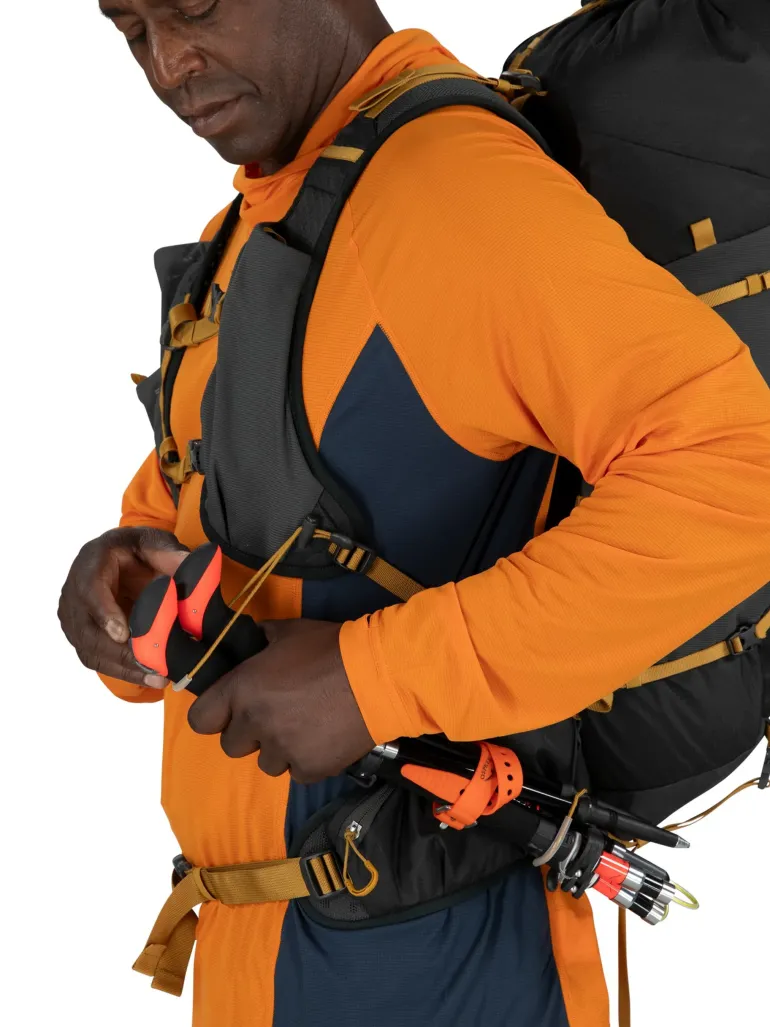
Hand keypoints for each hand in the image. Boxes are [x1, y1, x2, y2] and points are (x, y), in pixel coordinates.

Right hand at [58, 527, 188, 687]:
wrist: (121, 560)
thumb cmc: (136, 549)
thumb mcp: (154, 541)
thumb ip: (169, 553)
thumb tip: (189, 566)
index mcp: (90, 561)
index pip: (89, 589)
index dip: (103, 613)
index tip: (121, 634)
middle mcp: (74, 591)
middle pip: (87, 629)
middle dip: (120, 652)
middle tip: (153, 666)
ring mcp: (74, 616)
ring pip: (91, 650)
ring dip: (124, 667)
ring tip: (158, 677)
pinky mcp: (81, 636)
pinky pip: (97, 659)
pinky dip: (123, 671)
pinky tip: (150, 677)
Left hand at [187, 619, 374, 782]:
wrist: (378, 676)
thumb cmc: (331, 648)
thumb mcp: (291, 631)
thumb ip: (262, 638)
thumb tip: (251, 638)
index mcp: (242, 688)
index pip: (200, 720)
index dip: (214, 714)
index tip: (230, 709)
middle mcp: (255, 723)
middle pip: (231, 745)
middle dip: (249, 732)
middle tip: (275, 714)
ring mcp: (282, 750)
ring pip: (265, 762)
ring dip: (278, 748)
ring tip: (306, 726)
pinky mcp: (309, 769)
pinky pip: (296, 772)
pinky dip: (307, 759)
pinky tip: (324, 737)